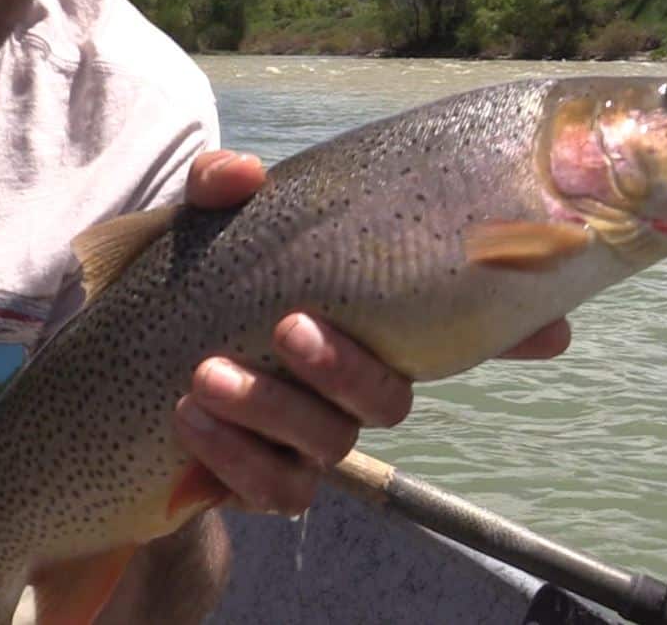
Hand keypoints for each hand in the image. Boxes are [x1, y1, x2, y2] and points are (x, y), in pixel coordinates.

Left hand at [172, 150, 569, 515]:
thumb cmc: (178, 289)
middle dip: (345, 366)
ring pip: (330, 444)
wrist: (115, 377)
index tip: (552, 330)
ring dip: (271, 409)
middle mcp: (346, 383)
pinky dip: (234, 458)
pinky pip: (277, 492)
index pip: (447, 327)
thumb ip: (216, 192)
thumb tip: (246, 173)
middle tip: (291, 325)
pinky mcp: (266, 481)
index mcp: (354, 319)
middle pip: (388, 396)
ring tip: (204, 374)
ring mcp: (310, 438)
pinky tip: (189, 417)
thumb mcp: (192, 233)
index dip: (510, 331)